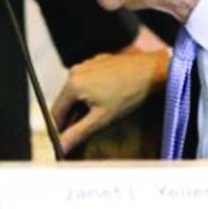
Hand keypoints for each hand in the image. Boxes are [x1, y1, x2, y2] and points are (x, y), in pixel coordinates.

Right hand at [51, 50, 169, 153]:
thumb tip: (62, 145)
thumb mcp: (102, 118)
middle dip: (73, 116)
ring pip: (76, 91)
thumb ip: (78, 133)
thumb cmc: (130, 92)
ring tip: (101, 111)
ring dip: (82, 104)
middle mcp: (75, 71)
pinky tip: (106, 98)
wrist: (152, 71)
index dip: (59, 129)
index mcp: (72, 84)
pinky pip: (86, 81)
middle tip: (86, 128)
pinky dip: (91, 92)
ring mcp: (85, 65)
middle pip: (65, 101)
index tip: (65, 139)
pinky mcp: (96, 62)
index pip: (56, 113)